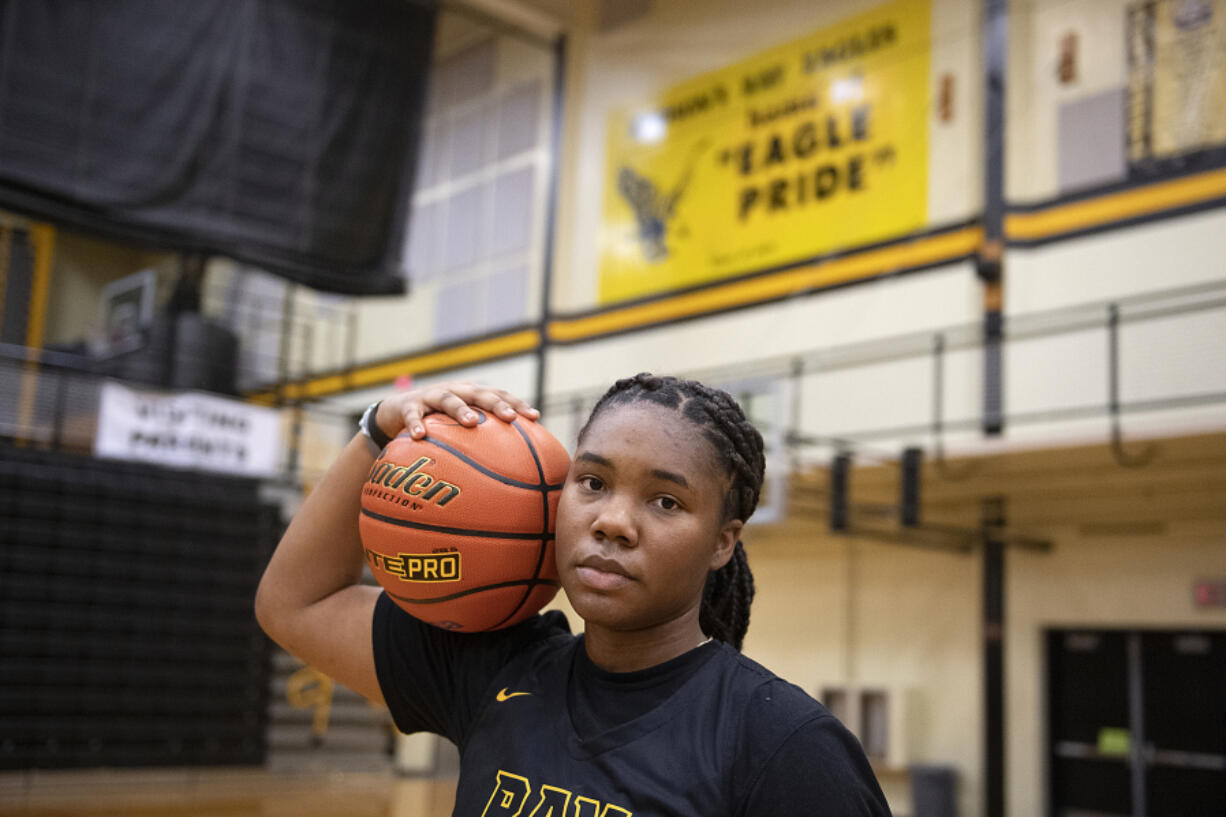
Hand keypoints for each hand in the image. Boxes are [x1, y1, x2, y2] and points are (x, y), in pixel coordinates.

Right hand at [374, 382, 539, 440]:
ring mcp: (431, 396)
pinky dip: (415, 424)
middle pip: (479, 393)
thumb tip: (511, 472)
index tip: (535, 417)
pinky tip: (418, 437)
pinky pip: (412, 415)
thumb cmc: (436, 423)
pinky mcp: (407, 405)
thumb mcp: (458, 427)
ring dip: (460, 409)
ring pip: (447, 399)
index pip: (498, 395)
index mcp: (470, 395)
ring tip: (470, 422)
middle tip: (510, 417)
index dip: (516, 403)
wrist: (396, 410)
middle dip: (496, 404)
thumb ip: (479, 441)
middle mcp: (454, 391)